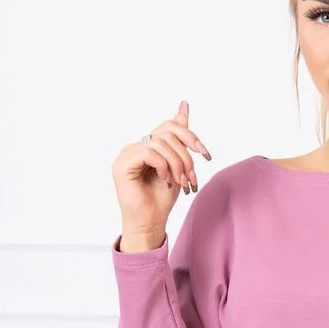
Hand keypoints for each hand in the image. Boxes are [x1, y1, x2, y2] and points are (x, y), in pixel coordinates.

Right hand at [110, 99, 211, 234]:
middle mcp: (136, 146)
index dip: (190, 136)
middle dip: (187, 155)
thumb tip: (184, 105)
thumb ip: (180, 139)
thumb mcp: (178, 166)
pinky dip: (164, 166)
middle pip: (168, 133)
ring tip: (181, 182)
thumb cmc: (161, 199)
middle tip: (192, 176)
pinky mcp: (123, 164)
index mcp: (148, 145)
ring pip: (161, 143)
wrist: (150, 223)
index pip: (170, 126)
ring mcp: (127, 154)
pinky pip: (149, 152)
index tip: (205, 154)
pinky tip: (166, 180)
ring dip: (178, 164)